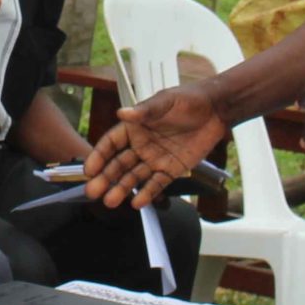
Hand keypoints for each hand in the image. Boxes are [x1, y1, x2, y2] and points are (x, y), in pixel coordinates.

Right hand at [84, 84, 220, 207]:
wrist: (215, 110)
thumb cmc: (188, 100)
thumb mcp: (165, 102)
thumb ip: (144, 111)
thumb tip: (122, 113)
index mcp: (135, 127)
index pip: (111, 143)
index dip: (99, 156)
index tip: (89, 170)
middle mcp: (141, 145)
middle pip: (119, 164)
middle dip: (105, 179)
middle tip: (93, 193)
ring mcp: (155, 159)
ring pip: (134, 177)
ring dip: (122, 189)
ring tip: (111, 202)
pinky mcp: (172, 169)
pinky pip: (157, 184)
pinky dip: (147, 193)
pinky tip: (137, 203)